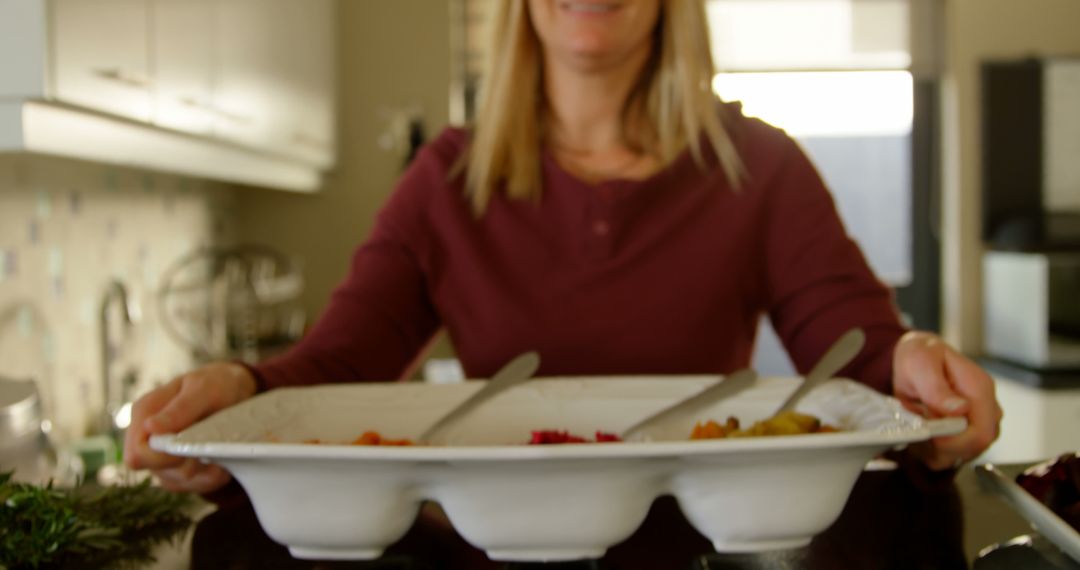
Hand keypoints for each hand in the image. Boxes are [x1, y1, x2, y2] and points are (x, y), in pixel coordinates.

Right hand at [123, 362, 257, 492]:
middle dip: (187, 464)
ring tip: (221, 451)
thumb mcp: (203, 389)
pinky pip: (193, 486)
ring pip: (177, 481)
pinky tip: (223, 461)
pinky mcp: (180, 469)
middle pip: (156, 470)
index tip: (190, 446)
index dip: (162, 457)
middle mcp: (148, 437)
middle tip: (211, 447)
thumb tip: (150, 427)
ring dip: (203, 471)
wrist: (237, 391)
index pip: (137, 453)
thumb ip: (179, 409)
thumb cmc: (217, 384)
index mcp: (145, 413)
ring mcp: (162, 455)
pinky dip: (212, 476)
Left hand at [892, 331, 1002, 469]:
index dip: (953, 442)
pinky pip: (956, 454)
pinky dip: (936, 451)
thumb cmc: (920, 356)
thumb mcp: (920, 363)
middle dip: (943, 447)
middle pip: (975, 447)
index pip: (981, 433)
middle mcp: (987, 408)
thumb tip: (961, 409)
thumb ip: (936, 388)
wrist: (919, 357)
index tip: (928, 432)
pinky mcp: (971, 431)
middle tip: (919, 428)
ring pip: (965, 454)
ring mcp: (982, 421)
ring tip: (919, 427)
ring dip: (937, 449)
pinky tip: (924, 434)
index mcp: (980, 389)